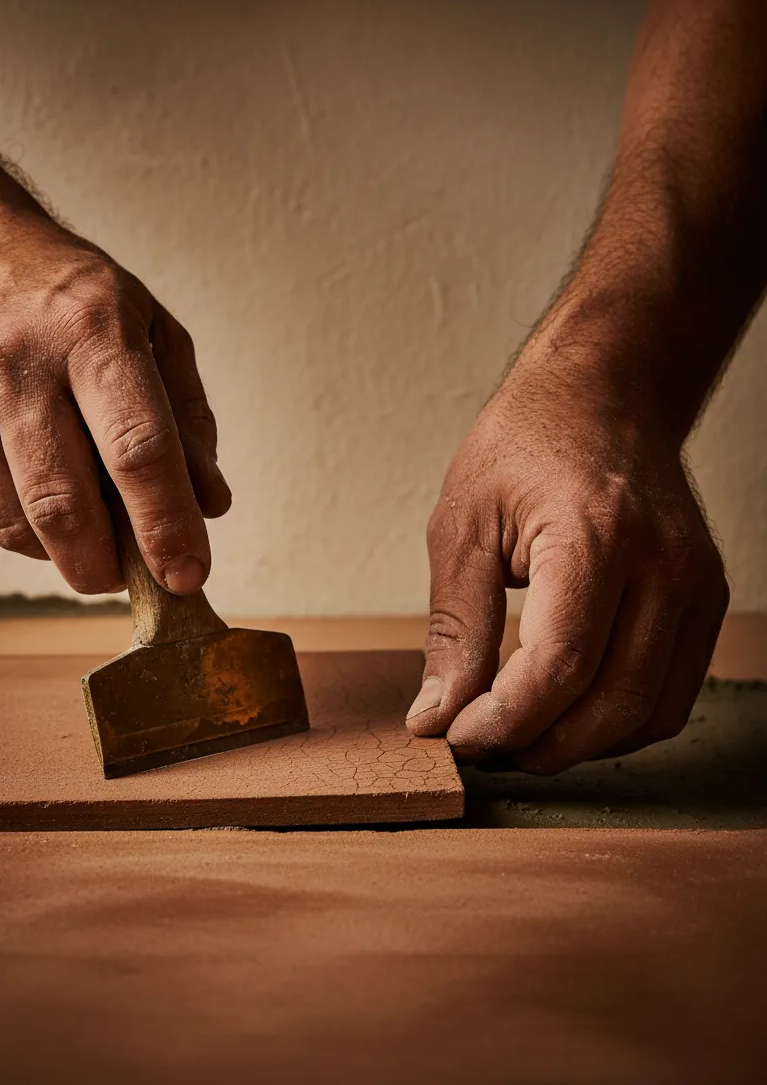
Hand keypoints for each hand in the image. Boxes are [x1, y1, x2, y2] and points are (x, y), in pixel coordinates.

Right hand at [0, 203, 229, 594]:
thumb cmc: (72, 300)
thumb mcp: (153, 332)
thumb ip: (189, 420)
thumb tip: (209, 505)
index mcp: (93, 333)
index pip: (137, 449)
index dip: (165, 524)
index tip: (187, 575)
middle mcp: (17, 365)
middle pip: (63, 504)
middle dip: (106, 565)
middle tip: (134, 573)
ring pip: (14, 523)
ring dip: (63, 552)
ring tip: (90, 532)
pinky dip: (20, 531)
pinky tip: (39, 499)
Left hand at [406, 361, 728, 772]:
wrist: (602, 397)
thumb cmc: (525, 446)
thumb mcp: (464, 525)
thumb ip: (455, 628)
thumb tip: (437, 715)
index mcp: (594, 536)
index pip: (559, 665)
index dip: (505, 720)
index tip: (458, 736)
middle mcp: (661, 564)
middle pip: (610, 703)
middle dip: (539, 745)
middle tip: (482, 744)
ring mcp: (695, 583)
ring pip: (649, 713)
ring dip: (581, 745)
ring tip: (520, 734)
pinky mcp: (705, 597)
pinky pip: (671, 693)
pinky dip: (618, 721)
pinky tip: (568, 711)